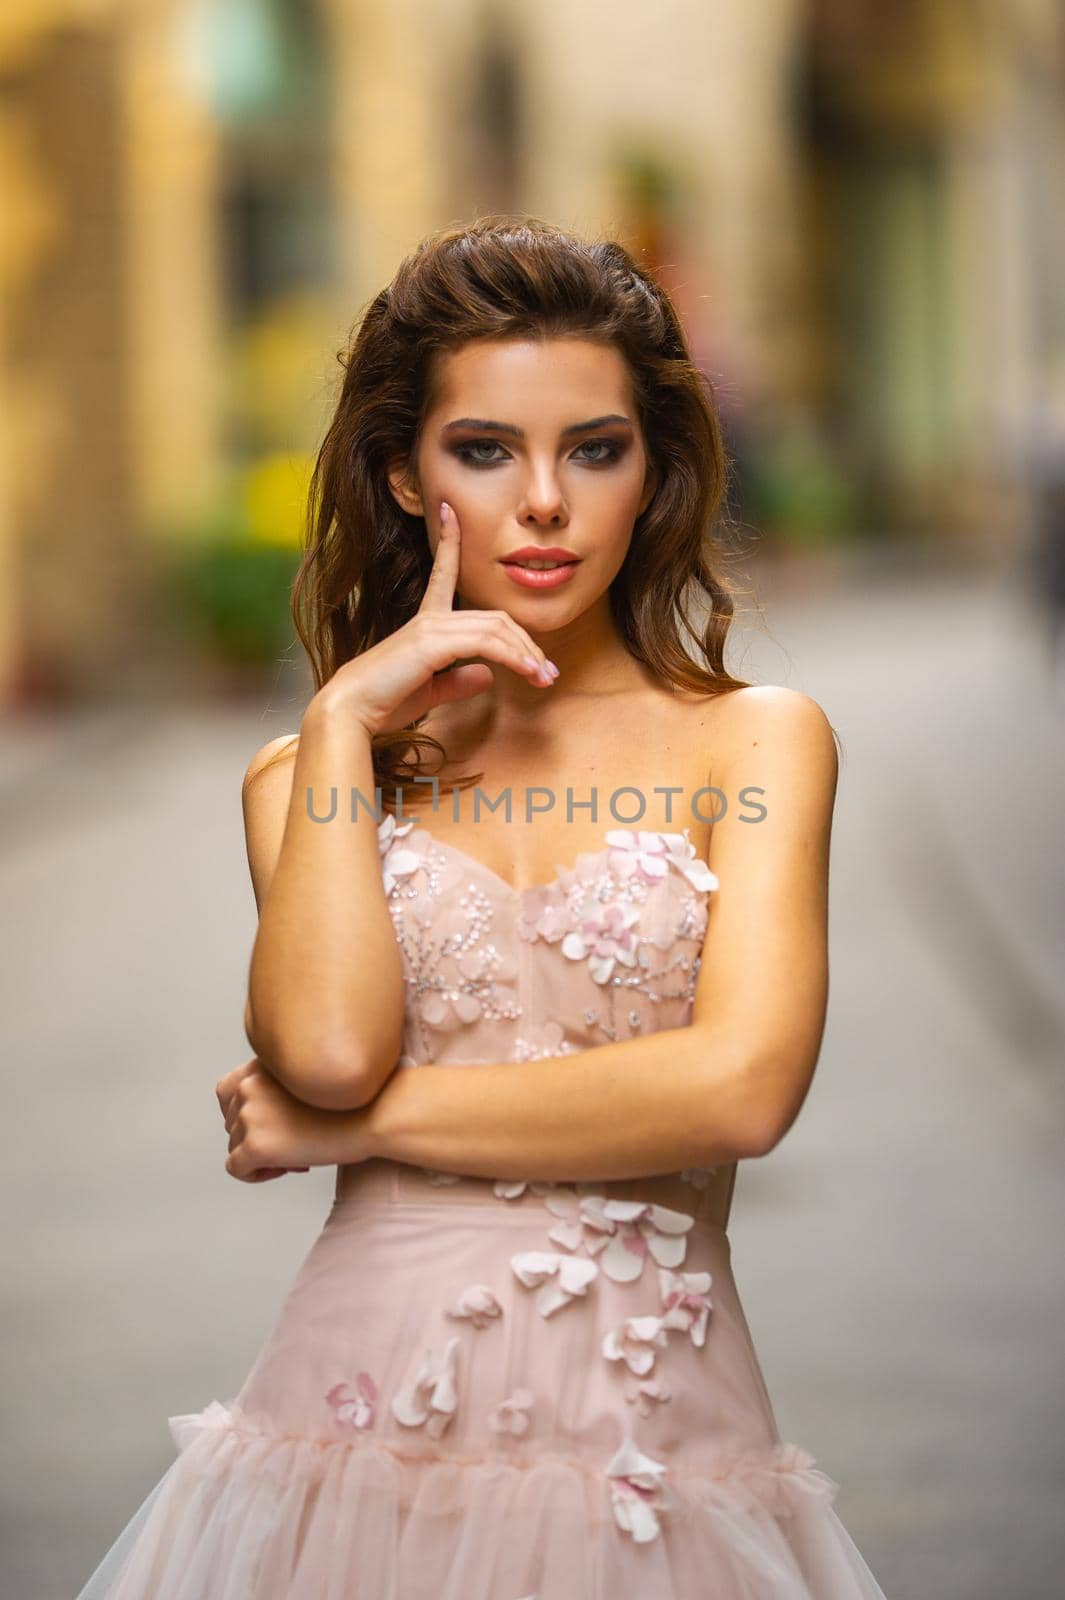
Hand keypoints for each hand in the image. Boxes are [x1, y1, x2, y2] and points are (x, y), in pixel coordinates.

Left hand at [215, 1058, 374, 1182]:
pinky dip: (255, 1174)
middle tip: (295, 1144)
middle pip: (232, 1122)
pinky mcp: (255, 1145)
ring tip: (297, 1155)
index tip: (271, 1124)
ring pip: (236, 1146)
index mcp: (262, 1066)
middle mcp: (250, 1086)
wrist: (374, 1115)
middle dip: (259, 1136)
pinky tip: (285, 1169)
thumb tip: (264, 1121)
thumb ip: (279, 1088)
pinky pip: (237, 1169)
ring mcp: (250, 1115)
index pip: (226, 1090)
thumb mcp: (308, 1079)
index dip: (244, 1113)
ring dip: (262, 1155)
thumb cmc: (353, 1100)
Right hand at [317, 500, 558, 735]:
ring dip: (526, 654)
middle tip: (548, 672)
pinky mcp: (432, 641)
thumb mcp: (432, 690)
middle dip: (526, 644)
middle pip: (495, 617)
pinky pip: (486, 643)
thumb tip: (487, 674)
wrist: (354, 710)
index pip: (444, 572)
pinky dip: (514, 658)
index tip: (449, 510)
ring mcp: (431, 626)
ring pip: (496, 628)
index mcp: (426, 622)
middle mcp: (430, 617)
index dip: (449, 541)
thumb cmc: (386, 701)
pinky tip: (528, 673)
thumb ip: (459, 680)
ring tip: (544, 677)